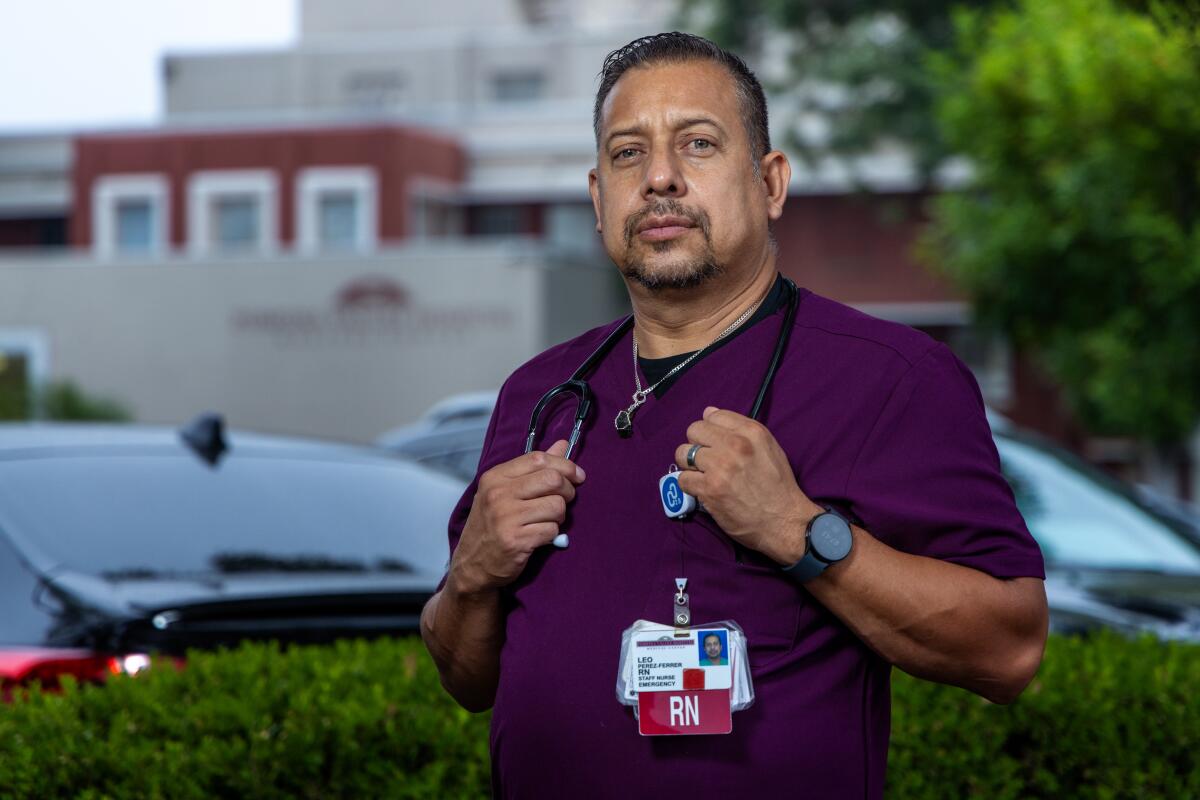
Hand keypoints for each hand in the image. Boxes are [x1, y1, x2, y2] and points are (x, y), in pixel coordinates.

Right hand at [450, 440, 584, 594]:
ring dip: (560, 516)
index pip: (539, 459)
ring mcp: (506, 517)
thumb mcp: (504, 491)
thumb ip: (533, 468)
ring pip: (556, 506)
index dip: (565, 465)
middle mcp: (498, 494)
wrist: (472, 565)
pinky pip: (552, 530)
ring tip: (547, 521)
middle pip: (553, 479)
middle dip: (568, 490)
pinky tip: (539, 536)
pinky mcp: (515, 541)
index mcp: (495, 477)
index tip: (577, 476)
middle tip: (564, 501)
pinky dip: (552, 534)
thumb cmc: (492, 525)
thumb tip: (563, 445)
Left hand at [674, 407, 821, 564]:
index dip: (710, 429)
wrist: (784, 520)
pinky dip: (688, 485)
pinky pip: (682, 479)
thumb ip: (739, 428)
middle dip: (696, 444)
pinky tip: (701, 489)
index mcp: (751, 432)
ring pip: (682, 453)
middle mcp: (734, 445)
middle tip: (706, 460)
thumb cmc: (778, 485)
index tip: (714, 442)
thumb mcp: (769, 448)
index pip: (713, 415)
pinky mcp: (709, 489)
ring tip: (702, 474)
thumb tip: (708, 412)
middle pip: (694, 430)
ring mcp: (720, 467)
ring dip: (689, 465)